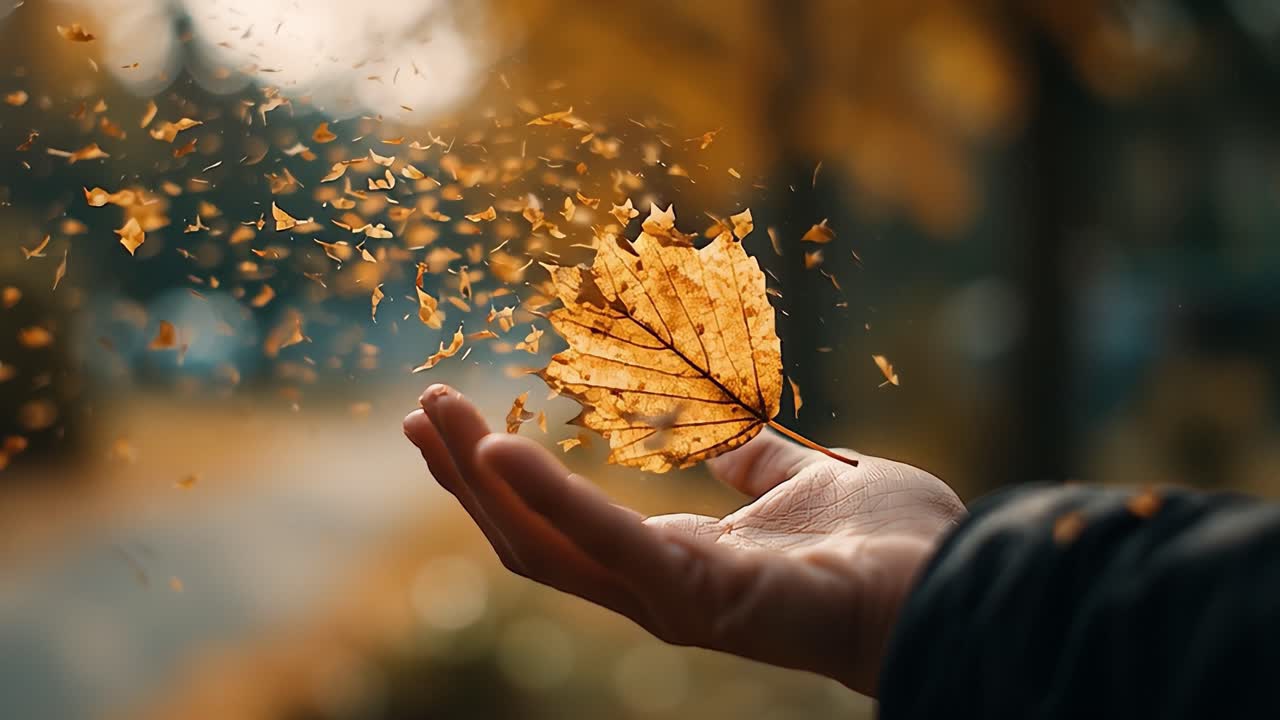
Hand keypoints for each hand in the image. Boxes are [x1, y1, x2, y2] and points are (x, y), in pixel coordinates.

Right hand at [403, 384, 965, 695]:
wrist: (946, 581)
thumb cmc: (886, 544)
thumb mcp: (801, 478)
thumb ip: (750, 462)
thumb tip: (725, 431)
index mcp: (676, 560)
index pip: (560, 524)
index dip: (501, 476)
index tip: (455, 419)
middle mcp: (657, 590)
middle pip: (532, 537)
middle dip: (468, 478)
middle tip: (417, 414)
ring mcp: (671, 602)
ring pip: (545, 546)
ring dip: (482, 482)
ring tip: (433, 419)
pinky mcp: (697, 598)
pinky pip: (604, 546)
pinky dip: (547, 498)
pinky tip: (499, 450)